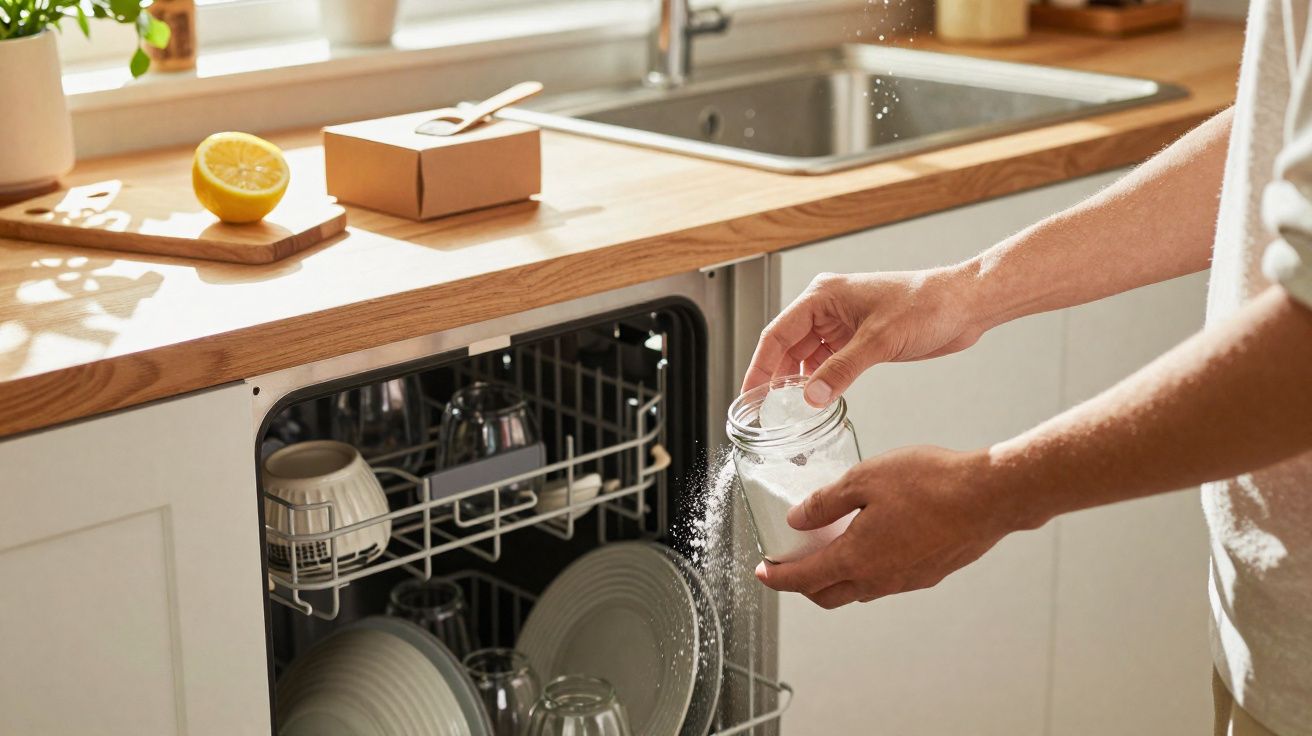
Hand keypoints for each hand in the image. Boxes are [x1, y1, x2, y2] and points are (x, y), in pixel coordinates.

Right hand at [741, 268, 986, 406]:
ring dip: (799, 382)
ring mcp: (843, 324)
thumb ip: (842, 370)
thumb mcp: (879, 341)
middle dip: (776, 377)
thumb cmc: (927, 305)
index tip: (750, 394)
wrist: (964, 305)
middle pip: (787, 347)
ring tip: (788, 411)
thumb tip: (811, 397)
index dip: (760, 366)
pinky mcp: (859, 339)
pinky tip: (818, 400)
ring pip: (807, 358)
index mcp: (823, 296)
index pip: (777, 334)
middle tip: (765, 410)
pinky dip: (821, 382)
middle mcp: (828, 308)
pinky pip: (828, 363)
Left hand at [754, 445, 1037, 608]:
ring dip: (837, 576)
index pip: (804, 579)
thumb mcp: (864, 479)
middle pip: (828, 595)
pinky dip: (867, 568)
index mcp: (857, 558)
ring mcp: (907, 580)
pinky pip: (886, 580)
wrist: (990, 496)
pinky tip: (871, 541)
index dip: (777, 578)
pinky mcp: (929, 574)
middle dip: (803, 584)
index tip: (763, 571)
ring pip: (859, 589)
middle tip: (791, 563)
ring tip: (830, 546)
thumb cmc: (931, 483)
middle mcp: (880, 579)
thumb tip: (797, 520)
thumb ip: (825, 502)